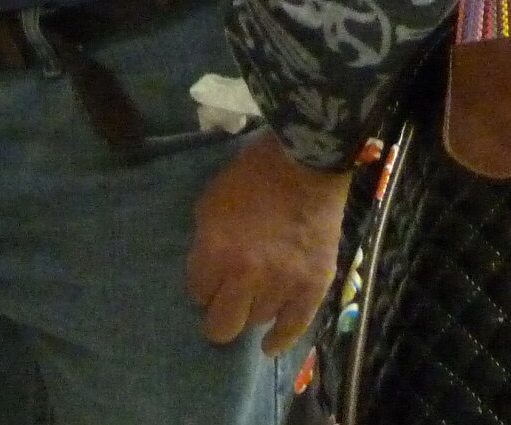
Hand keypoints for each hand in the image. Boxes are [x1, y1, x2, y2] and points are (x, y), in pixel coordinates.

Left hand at [186, 132, 352, 353]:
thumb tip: (207, 272)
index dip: (201, 287)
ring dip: (251, 312)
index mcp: (217, 251)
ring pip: (257, 321)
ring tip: (252, 302)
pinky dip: (280, 339)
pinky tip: (269, 346)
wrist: (304, 164)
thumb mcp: (210, 203)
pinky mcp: (312, 286)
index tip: (207, 282)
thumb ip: (206, 243)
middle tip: (221, 310)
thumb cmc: (251, 176)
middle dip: (217, 319)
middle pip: (223, 323)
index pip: (197, 291)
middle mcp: (247, 275)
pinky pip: (294, 326)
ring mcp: (282, 284)